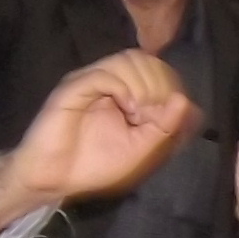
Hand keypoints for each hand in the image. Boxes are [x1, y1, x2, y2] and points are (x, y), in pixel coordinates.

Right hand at [0, 52, 197, 237]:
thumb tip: (184, 100)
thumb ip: (164, 126)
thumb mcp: (141, 150)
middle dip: (158, 86)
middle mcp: (106, 81)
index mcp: (123, 92)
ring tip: (137, 114)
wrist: (54, 178)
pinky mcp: (73, 88)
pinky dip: (123, 89)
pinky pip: (105, 75)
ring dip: (143, 86)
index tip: (162, 117)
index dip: (167, 86)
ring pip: (127, 61)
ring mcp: (89, 82)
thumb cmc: (95, 166)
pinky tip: (126, 110)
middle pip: (144, 58)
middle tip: (149, 116)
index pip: (154, 67)